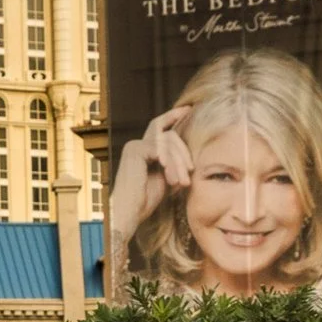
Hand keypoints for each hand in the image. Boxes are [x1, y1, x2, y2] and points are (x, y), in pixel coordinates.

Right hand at [110, 102, 194, 236]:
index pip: (161, 128)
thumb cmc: (146, 200)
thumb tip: (191, 157)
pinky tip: (171, 178)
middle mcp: (137, 144)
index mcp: (144, 149)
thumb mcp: (166, 178)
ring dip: (179, 163)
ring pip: (168, 142)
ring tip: (181, 183)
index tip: (189, 109)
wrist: (130, 212)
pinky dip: (170, 164)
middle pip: (169, 135)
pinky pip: (161, 150)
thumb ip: (174, 164)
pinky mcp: (136, 151)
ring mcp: (135, 146)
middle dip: (184, 152)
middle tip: (191, 170)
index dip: (174, 116)